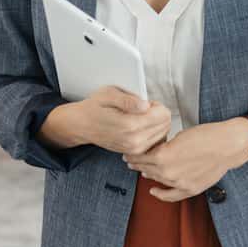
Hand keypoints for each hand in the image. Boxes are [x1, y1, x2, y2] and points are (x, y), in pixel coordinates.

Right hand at [43, 85, 170, 157]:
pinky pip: (156, 141)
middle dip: (158, 113)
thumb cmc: (95, 107)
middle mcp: (133, 140)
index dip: (156, 104)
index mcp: (129, 124)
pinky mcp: (134, 152)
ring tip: (139, 117)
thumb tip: (145, 105)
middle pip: (165, 124)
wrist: (82, 125)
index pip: (162, 114)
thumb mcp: (108, 94)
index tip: (145, 102)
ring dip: (156, 123)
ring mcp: (134, 148)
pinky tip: (141, 126)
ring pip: (163, 133)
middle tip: (142, 109)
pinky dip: (153, 132)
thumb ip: (128, 99)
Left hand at [126, 119, 247, 201]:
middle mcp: (167, 172)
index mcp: (162, 155)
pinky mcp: (189, 189)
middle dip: (137, 163)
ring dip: (148, 174)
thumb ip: (163, 146)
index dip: (132, 154)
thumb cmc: (207, 135)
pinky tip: (153, 190)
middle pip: (145, 168)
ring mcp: (178, 183)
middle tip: (131, 159)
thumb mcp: (179, 135)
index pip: (139, 157)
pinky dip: (160, 194)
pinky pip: (170, 196)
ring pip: (156, 179)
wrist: (228, 145)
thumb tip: (154, 151)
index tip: (129, 152)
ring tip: (143, 169)